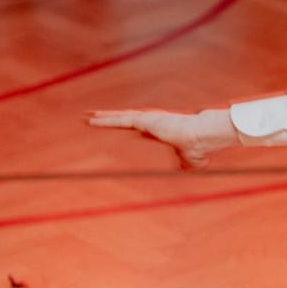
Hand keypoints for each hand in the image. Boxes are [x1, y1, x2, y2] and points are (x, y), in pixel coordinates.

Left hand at [87, 107, 236, 168]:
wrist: (201, 137)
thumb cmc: (198, 147)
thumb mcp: (189, 160)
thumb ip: (182, 163)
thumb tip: (182, 170)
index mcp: (159, 129)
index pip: (136, 126)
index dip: (125, 125)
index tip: (116, 125)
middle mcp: (150, 122)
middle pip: (124, 119)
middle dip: (109, 118)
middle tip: (92, 117)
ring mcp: (146, 119)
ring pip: (118, 118)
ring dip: (101, 117)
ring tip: (85, 116)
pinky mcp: (143, 119)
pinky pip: (118, 120)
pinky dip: (104, 120)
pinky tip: (91, 120)